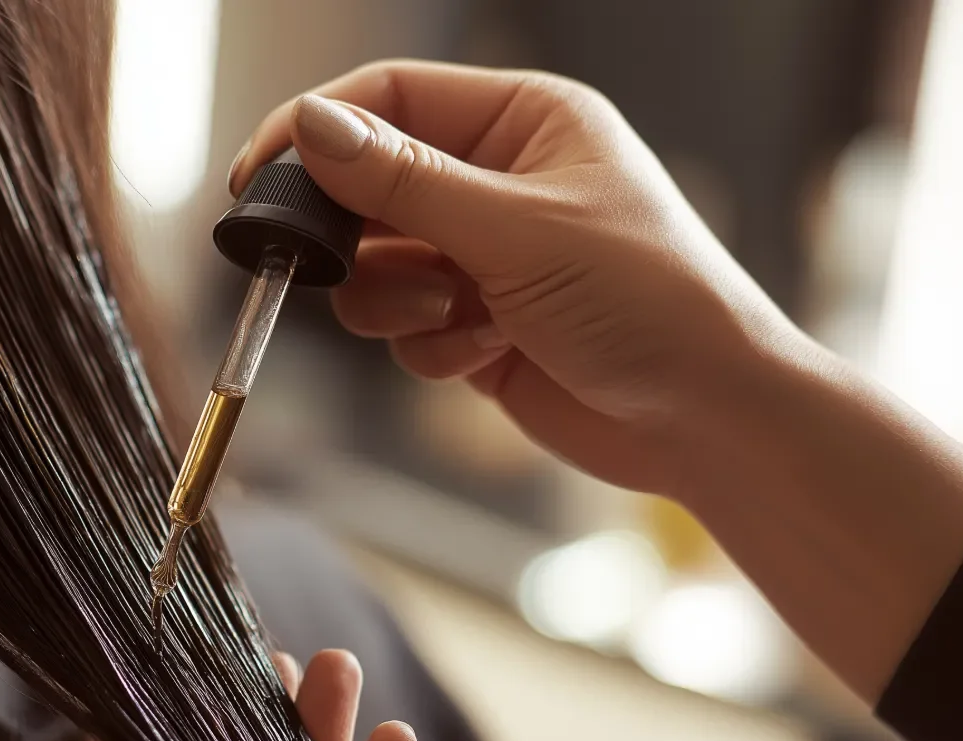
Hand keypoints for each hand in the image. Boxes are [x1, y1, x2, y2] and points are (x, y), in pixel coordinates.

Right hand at [232, 61, 962, 701]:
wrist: (707, 419)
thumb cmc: (647, 301)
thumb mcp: (516, 229)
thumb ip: (403, 181)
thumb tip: (311, 130)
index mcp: (525, 121)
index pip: (391, 98)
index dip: (317, 131)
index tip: (256, 175)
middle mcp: (501, 182)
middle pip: (371, 186)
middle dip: (359, 237)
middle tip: (330, 267)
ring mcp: (488, 257)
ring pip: (377, 267)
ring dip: (399, 302)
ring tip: (461, 318)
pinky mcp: (479, 326)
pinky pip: (406, 328)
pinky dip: (431, 347)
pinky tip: (490, 353)